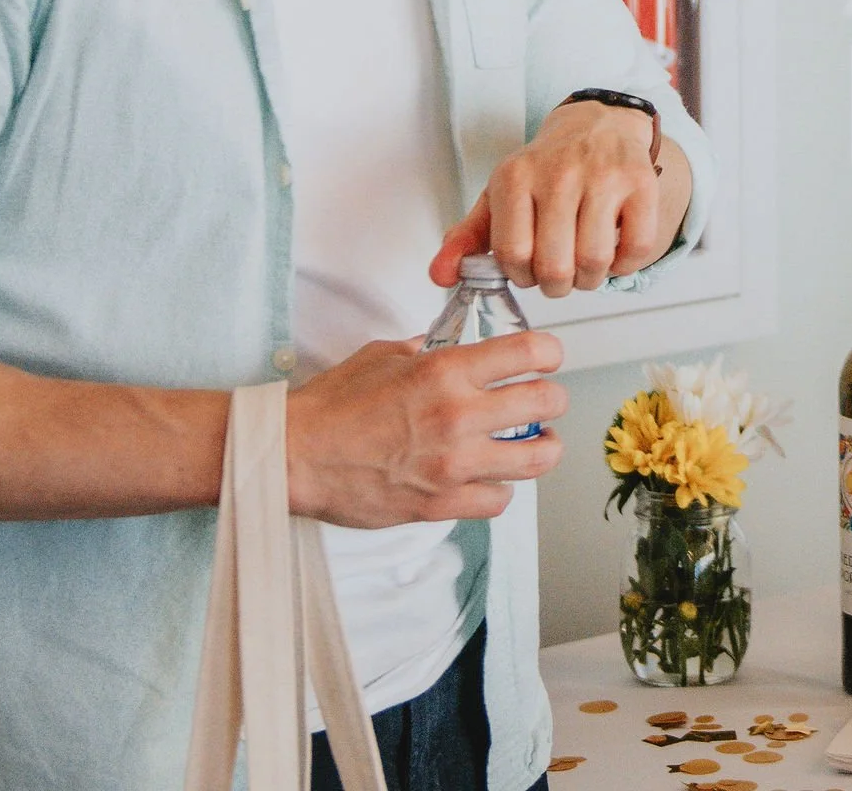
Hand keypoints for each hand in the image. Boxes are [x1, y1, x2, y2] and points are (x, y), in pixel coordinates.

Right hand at [284, 331, 564, 525]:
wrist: (298, 456)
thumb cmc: (332, 405)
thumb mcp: (380, 356)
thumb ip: (421, 350)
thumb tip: (440, 346)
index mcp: (443, 371)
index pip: (526, 353)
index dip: (549, 352)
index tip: (548, 356)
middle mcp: (458, 415)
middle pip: (544, 402)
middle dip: (553, 397)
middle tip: (547, 398)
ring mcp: (454, 465)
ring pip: (536, 459)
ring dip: (544, 447)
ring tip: (541, 443)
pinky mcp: (443, 504)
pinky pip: (499, 500)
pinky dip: (502, 489)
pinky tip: (493, 478)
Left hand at [430, 102, 689, 297]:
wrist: (595, 126)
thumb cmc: (544, 173)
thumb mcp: (499, 198)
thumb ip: (466, 239)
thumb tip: (439, 276)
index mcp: (515, 177)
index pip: (512, 255)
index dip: (521, 276)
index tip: (529, 267)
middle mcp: (558, 172)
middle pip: (554, 266)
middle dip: (556, 285)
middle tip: (559, 272)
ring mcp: (602, 175)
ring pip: (594, 262)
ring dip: (590, 279)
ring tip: (585, 262)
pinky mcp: (641, 182)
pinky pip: (636, 249)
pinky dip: (625, 265)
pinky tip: (615, 250)